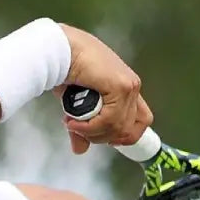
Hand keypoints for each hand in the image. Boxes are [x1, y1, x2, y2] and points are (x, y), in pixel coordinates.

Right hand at [56, 24, 152, 154]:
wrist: (59, 50)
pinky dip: (90, 126)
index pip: (141, 122)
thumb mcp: (76, 106)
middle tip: (79, 129)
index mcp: (126, 89)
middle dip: (101, 137)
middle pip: (128, 130)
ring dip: (92, 132)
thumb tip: (80, 150)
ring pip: (118, 128)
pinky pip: (110, 120)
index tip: (102, 137)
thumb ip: (83, 129)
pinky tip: (74, 122)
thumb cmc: (67, 70)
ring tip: (73, 124)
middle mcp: (132, 87)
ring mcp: (129, 86)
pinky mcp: (121, 87)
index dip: (124, 136)